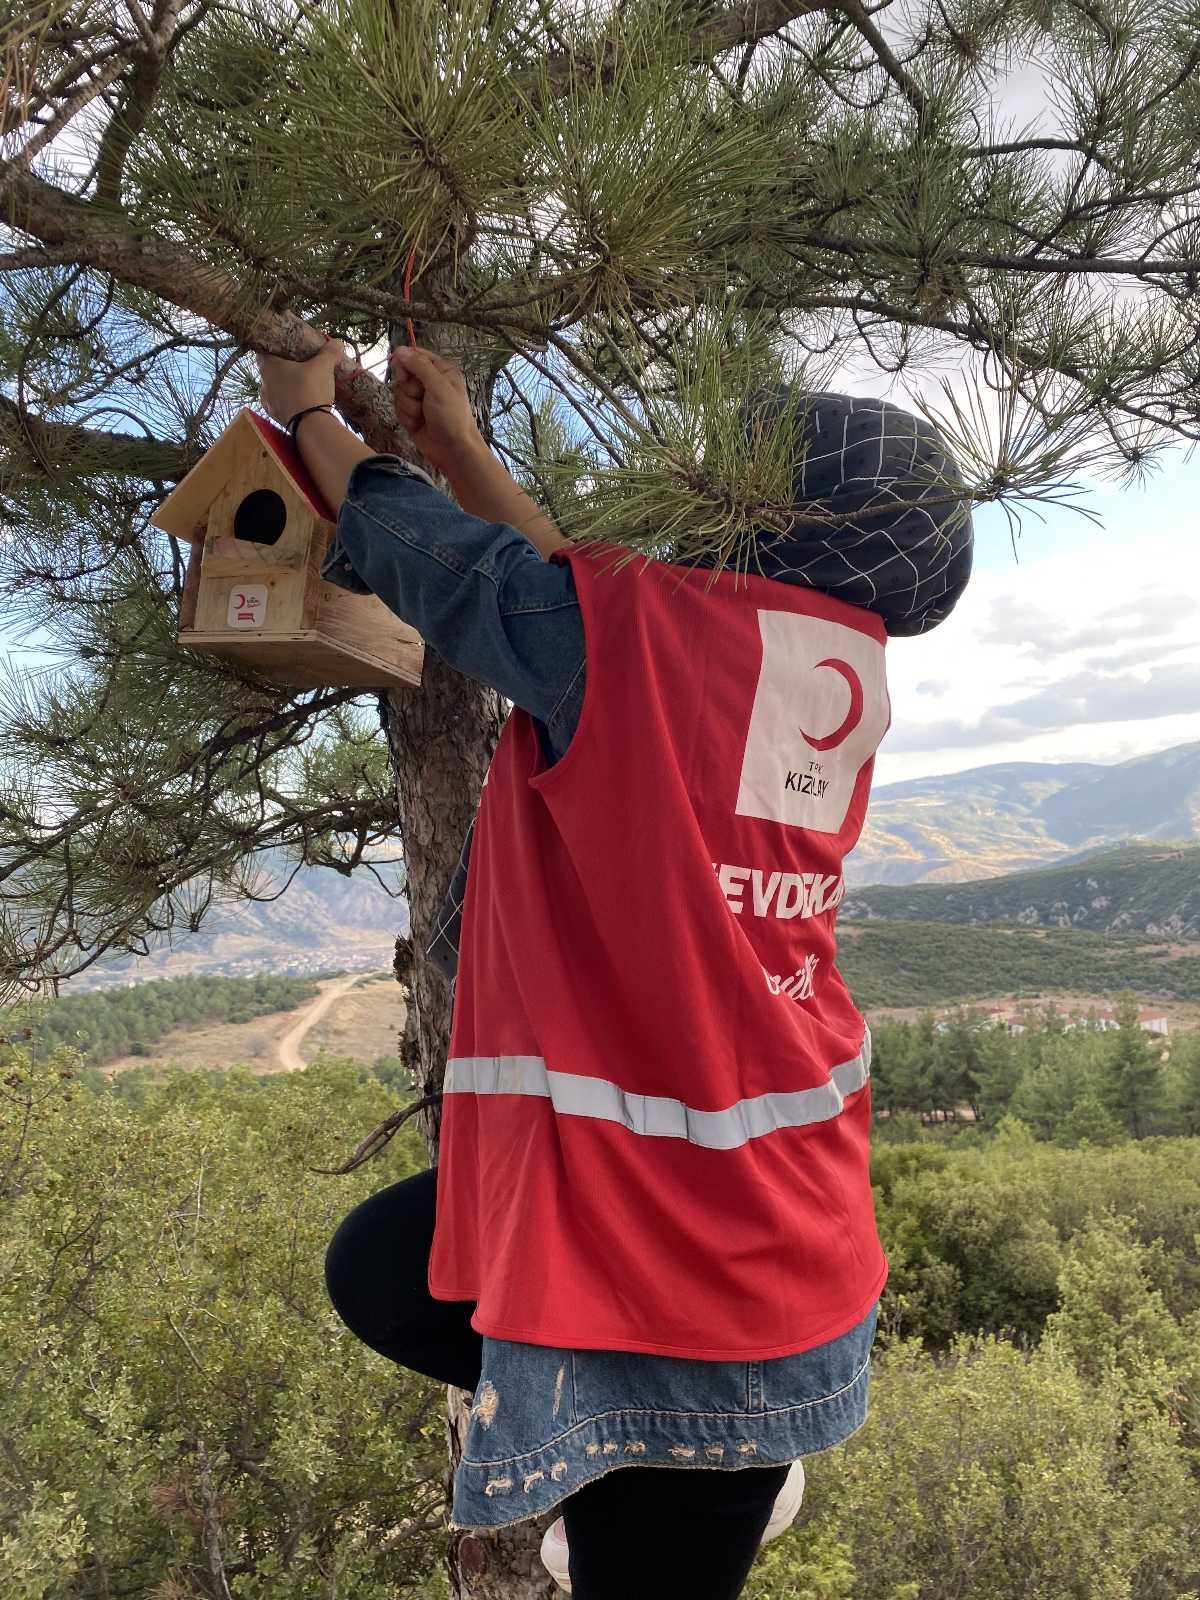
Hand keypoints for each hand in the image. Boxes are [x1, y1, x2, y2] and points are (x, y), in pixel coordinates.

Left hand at [255, 335, 344, 427]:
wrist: (310, 425)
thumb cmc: (311, 388)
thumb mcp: (323, 367)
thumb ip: (329, 352)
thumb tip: (338, 342)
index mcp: (268, 366)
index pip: (263, 351)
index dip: (273, 348)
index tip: (284, 348)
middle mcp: (263, 383)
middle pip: (268, 371)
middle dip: (281, 368)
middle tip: (296, 366)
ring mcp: (267, 402)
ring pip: (273, 389)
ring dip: (283, 386)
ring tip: (299, 386)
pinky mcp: (275, 417)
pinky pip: (279, 404)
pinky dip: (287, 402)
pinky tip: (299, 401)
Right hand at [389, 345, 482, 473]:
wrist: (452, 450)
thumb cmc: (451, 416)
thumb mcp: (438, 386)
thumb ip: (419, 366)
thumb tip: (400, 349)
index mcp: (440, 369)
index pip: (414, 355)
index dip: (405, 363)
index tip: (404, 374)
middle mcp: (429, 380)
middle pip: (402, 373)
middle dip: (408, 389)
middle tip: (420, 398)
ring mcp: (419, 397)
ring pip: (398, 392)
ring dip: (408, 406)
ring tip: (423, 415)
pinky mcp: (411, 413)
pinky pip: (398, 407)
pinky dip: (406, 416)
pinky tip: (418, 423)